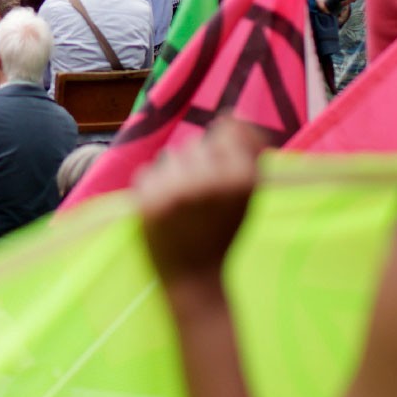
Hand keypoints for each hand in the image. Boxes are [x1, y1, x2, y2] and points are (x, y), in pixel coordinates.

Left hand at [137, 119, 263, 291]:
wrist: (197, 282)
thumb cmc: (225, 234)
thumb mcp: (249, 195)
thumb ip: (244, 154)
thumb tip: (228, 115)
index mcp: (244, 179)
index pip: (228, 128)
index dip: (224, 146)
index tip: (223, 169)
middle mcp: (213, 182)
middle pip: (196, 145)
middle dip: (197, 165)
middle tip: (202, 200)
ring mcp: (180, 192)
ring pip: (170, 156)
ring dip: (175, 175)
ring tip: (184, 207)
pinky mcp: (150, 203)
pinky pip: (147, 172)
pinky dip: (154, 188)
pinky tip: (166, 212)